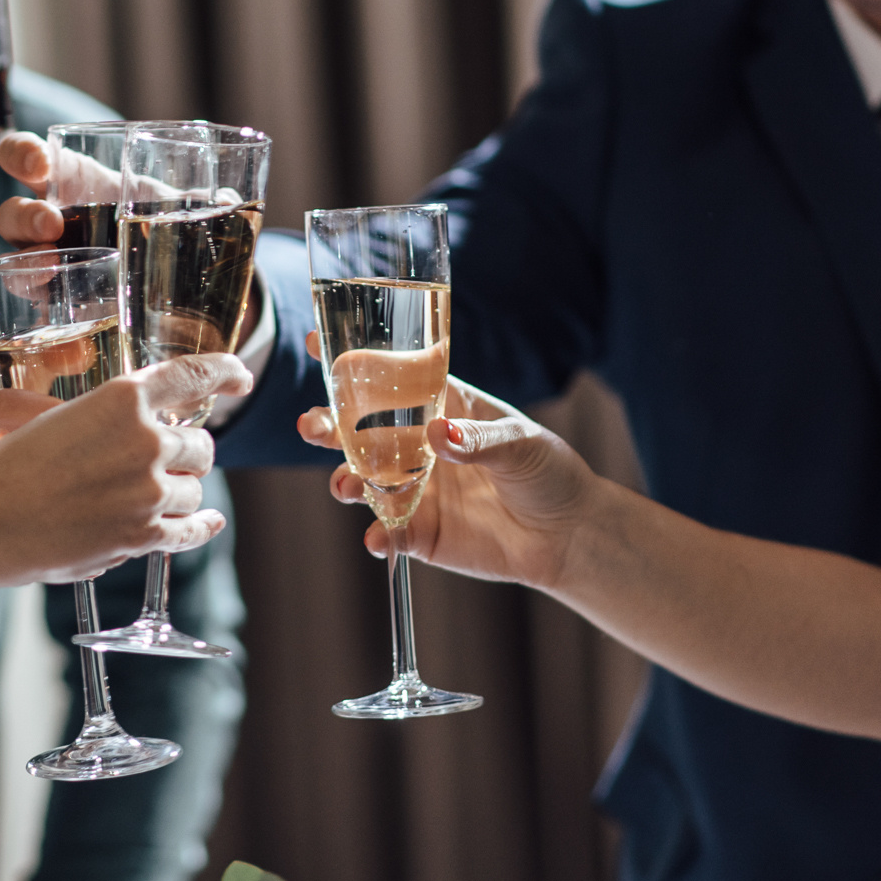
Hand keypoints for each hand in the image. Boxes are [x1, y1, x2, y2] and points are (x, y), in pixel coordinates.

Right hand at [0, 131, 272, 353]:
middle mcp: (52, 223)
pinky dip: (51, 330)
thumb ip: (206, 203)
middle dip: (24, 217)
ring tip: (51, 272)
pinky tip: (70, 336)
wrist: (184, 283)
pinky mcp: (61, 312)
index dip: (21, 155)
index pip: (28, 158)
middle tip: (51, 226)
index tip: (37, 163)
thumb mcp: (185, 210)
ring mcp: (52, 269)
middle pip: (13, 215)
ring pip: (17, 265)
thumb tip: (227, 200)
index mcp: (74, 183)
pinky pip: (40, 322)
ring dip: (27, 269)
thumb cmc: (171, 226)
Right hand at [0, 352, 252, 583]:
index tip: (239, 380)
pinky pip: (191, 529)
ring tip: (150, 495)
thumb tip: (156, 434)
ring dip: (182, 490)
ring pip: (196, 488)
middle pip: (199, 444)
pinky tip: (208, 521)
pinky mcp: (142, 535)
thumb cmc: (9, 467)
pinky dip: (202, 525)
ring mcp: (148, 490)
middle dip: (186, 451)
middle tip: (162, 460)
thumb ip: (114, 419)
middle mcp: (145, 439)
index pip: (195, 375)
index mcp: (123, 397)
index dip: (225, 374)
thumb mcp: (62, 418)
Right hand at [298, 364, 594, 591]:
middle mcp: (417, 446)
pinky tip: (376, 539)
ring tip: (346, 485)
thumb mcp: (521, 443)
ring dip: (345, 479)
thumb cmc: (548, 472)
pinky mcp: (419, 532)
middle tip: (312, 426)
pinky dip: (377, 535)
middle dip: (327, 426)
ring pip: (362, 481)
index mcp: (439, 407)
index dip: (352, 362)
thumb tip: (437, 433)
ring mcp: (415, 490)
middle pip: (358, 431)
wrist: (569, 536)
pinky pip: (387, 532)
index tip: (314, 342)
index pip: (389, 377)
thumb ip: (478, 439)